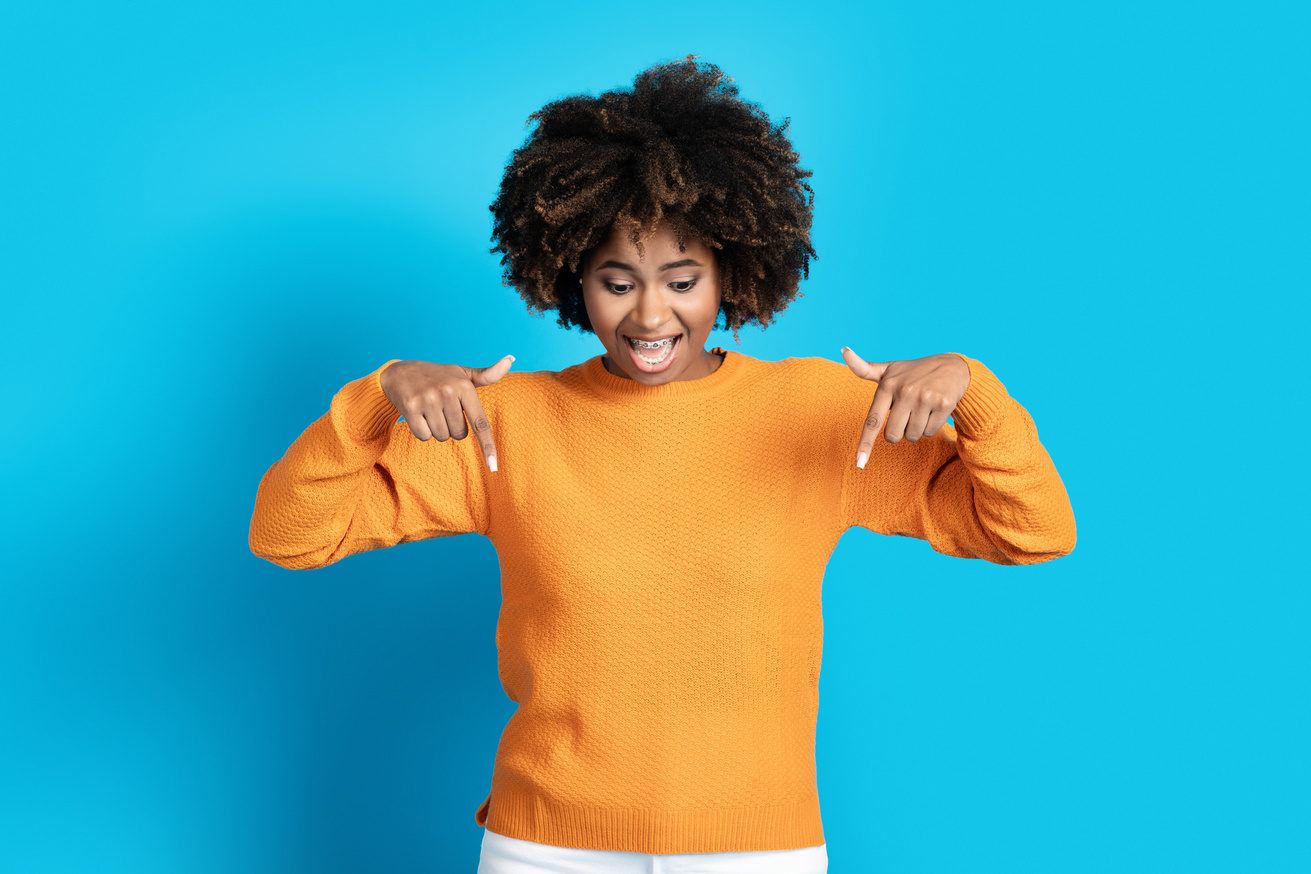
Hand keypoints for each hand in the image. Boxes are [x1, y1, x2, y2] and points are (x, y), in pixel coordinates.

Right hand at [380, 355, 513, 471]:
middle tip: (442, 410)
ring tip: (430, 411)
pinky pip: (424, 436)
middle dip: (452, 428)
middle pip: (459, 434)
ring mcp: (428, 399)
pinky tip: (418, 415)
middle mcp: (447, 391)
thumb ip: (488, 375)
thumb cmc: (439, 377)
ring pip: (442, 436)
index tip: (493, 466)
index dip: (487, 446)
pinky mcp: (410, 407)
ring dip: (437, 430)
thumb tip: (510, 360)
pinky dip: (422, 431)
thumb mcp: (463, 374)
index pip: (480, 423)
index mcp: (464, 386)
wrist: (401, 372)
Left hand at [841, 348, 970, 467]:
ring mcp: (925, 397)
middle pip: (893, 435)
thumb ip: (864, 368)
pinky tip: (934, 410)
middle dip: (898, 431)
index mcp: (887, 385)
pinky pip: (930, 432)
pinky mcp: (944, 404)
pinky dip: (931, 426)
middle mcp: (905, 390)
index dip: (865, 443)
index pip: (873, 420)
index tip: (860, 462)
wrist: (952, 367)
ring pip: (913, 436)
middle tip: (905, 415)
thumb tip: (844, 350)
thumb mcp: (889, 370)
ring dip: (916, 429)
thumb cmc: (913, 373)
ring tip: (921, 409)